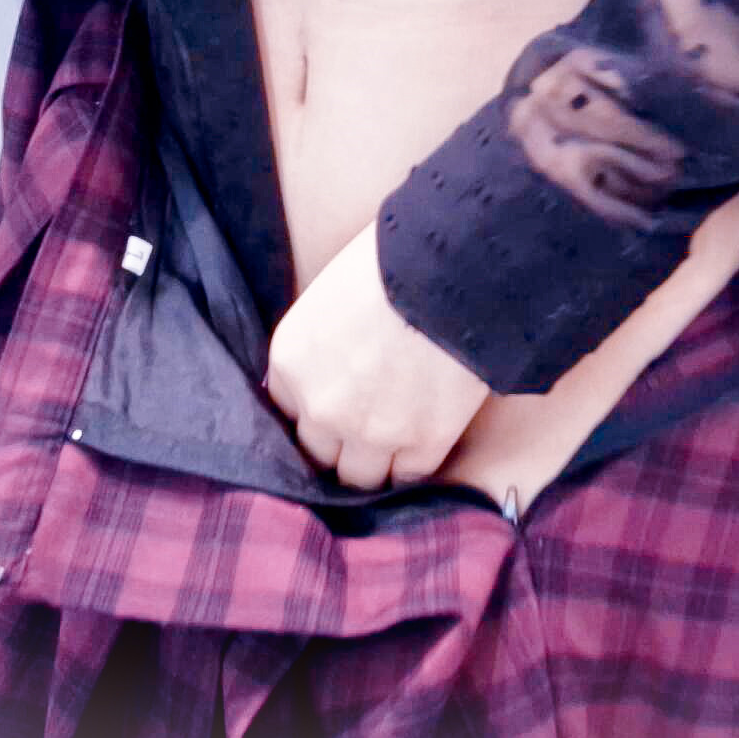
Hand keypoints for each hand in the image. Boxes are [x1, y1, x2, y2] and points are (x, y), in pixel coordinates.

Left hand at [265, 220, 491, 489]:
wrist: (452, 267)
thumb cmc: (393, 260)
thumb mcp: (331, 294)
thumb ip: (322, 342)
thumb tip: (333, 361)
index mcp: (291, 361)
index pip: (286, 409)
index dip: (312, 408)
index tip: (332, 404)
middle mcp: (320, 406)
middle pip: (318, 452)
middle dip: (337, 443)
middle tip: (362, 429)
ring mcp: (370, 431)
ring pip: (359, 477)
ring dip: (372, 464)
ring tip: (393, 448)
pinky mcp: (422, 442)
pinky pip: (409, 476)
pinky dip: (413, 465)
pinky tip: (423, 446)